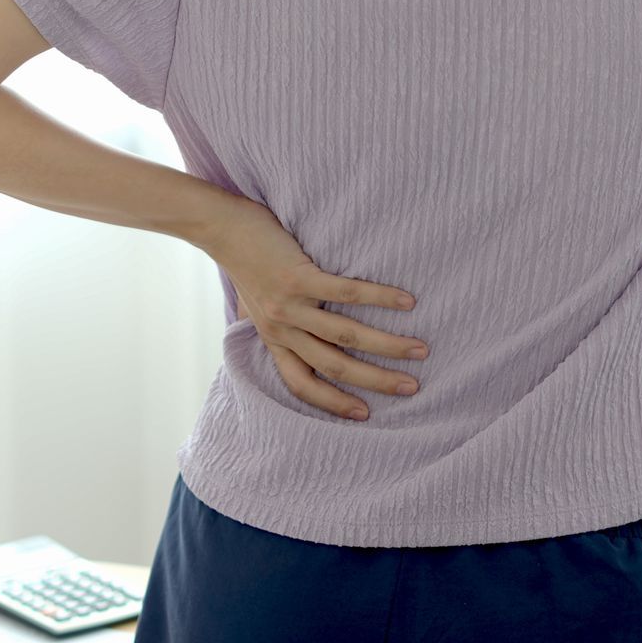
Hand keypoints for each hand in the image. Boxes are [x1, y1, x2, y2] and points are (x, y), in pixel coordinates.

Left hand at [203, 196, 426, 421]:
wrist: (221, 228)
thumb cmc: (244, 263)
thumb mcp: (254, 305)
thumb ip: (275, 324)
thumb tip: (295, 335)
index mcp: (272, 340)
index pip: (301, 384)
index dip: (333, 402)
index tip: (365, 414)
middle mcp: (281, 329)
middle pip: (334, 365)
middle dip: (375, 380)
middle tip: (412, 387)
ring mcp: (290, 304)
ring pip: (345, 335)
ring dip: (387, 345)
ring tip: (420, 349)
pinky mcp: (299, 276)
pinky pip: (346, 293)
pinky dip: (379, 298)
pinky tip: (406, 302)